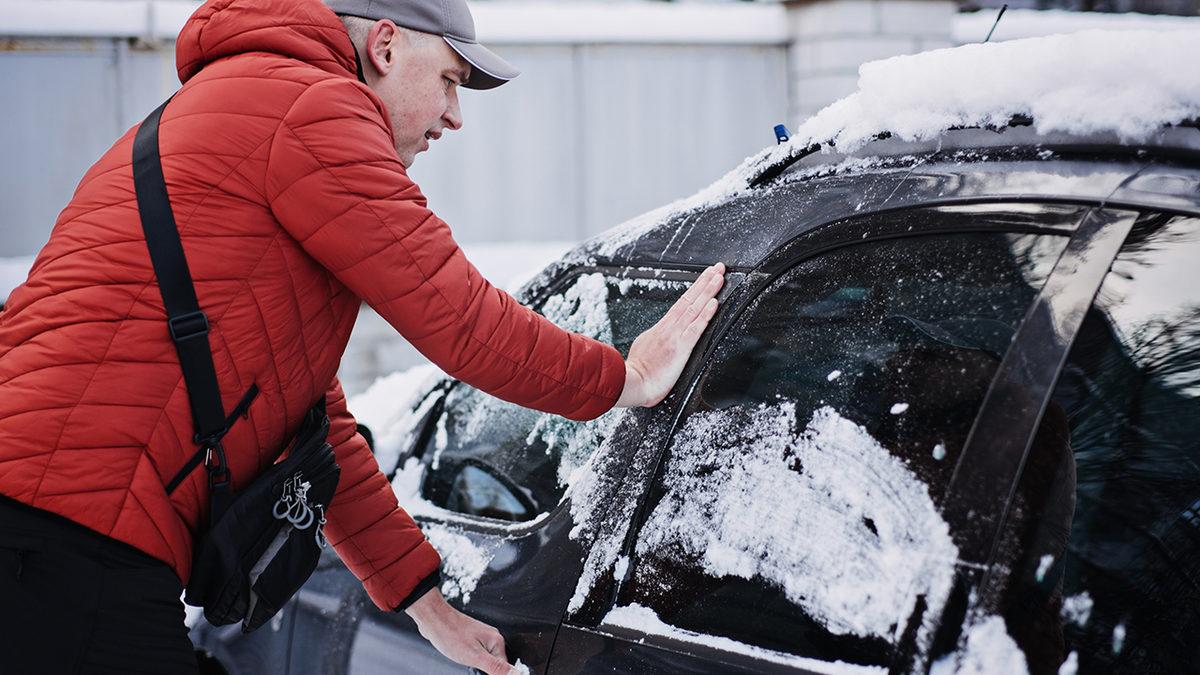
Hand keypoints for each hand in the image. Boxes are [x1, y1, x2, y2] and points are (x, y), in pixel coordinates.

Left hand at [405, 588, 515, 674]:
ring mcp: (481, 636)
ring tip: (465, 661)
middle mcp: (492, 637)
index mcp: (496, 641)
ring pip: (486, 658)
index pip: (504, 667)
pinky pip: (478, 653)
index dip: (494, 674)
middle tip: (471, 665)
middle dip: (485, 670)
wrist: (432, 618)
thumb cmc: (450, 634)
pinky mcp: (472, 638)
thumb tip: (519, 673)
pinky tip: (462, 658)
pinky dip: (472, 659)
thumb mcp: (474, 656)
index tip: (479, 669)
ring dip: (477, 665)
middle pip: (496, 663)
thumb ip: (497, 667)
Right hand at [617, 262, 724, 407]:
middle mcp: (669, 328)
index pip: (682, 303)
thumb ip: (656, 340)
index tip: (705, 277)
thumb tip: (663, 336)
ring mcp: (675, 336)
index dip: (695, 289)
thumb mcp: (645, 348)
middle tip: (718, 268)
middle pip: (689, 299)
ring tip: (719, 277)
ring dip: (708, 291)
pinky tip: (714, 302)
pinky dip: (706, 314)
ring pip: (694, 308)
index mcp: (662, 329)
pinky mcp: (680, 347)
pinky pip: (696, 327)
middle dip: (705, 282)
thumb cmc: (637, 374)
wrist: (632, 384)